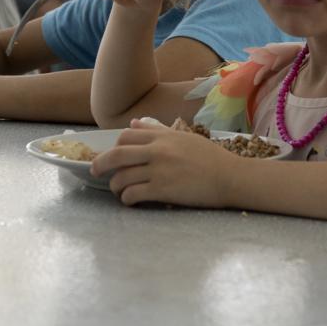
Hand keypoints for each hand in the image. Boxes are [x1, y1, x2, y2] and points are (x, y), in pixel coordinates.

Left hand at [90, 119, 238, 206]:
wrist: (231, 177)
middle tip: (95, 172)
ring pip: (122, 177)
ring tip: (118, 191)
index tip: (111, 155)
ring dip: (115, 186)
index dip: (113, 146)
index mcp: (162, 137)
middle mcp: (157, 151)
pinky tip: (130, 201)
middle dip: (100, 164)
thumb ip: (157, 130)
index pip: (126, 137)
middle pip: (117, 155)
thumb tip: (133, 123)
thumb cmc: (210, 157)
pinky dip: (127, 199)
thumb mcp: (183, 137)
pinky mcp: (163, 190)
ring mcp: (159, 171)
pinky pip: (134, 194)